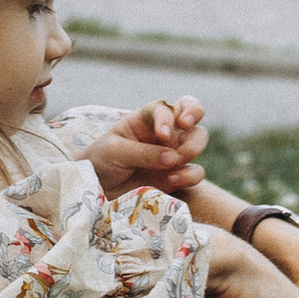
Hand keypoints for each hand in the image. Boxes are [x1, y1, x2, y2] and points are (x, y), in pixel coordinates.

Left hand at [79, 94, 209, 196]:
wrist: (99, 189)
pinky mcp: (177, 175)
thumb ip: (143, 152)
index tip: (162, 135)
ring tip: (175, 162)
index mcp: (146, 118)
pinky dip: (190, 175)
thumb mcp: (115, 151)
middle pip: (193, 112)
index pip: (165, 108)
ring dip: (193, 148)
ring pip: (199, 139)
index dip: (167, 118)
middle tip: (183, 133)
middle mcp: (164, 131)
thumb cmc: (102, 161)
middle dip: (193, 117)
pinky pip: (196, 172)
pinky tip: (172, 180)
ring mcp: (173, 152)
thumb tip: (173, 158)